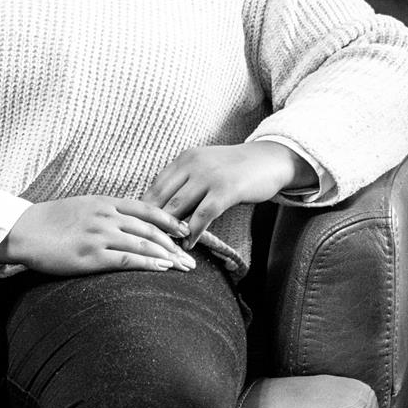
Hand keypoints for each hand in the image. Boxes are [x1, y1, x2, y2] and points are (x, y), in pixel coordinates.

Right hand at [0, 196, 195, 275]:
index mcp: (104, 202)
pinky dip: (148, 263)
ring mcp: (99, 235)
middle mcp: (105, 216)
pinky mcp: (91, 255)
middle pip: (150, 228)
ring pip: (144, 244)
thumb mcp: (80, 207)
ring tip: (184, 267)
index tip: (184, 231)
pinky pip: (127, 259)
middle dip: (175, 243)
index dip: (169, 220)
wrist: (22, 230)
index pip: (146, 208)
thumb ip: (103, 212)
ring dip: (168, 256)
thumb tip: (122, 221)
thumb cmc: (48, 222)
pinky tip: (162, 269)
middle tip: (191, 256)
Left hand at [142, 142, 316, 248]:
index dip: (144, 211)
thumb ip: (183, 183)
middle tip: (145, 245)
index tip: (138, 231)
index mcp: (183, 159)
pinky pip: (203, 215)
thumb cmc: (234, 169)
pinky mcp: (226, 189)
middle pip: (161, 199)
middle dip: (152, 224)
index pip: (155, 187)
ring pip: (178, 208)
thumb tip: (159, 209)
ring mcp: (209, 176)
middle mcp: (192, 164)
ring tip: (164, 248)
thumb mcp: (204, 167)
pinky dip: (193, 233)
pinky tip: (189, 245)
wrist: (269, 160)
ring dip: (169, 231)